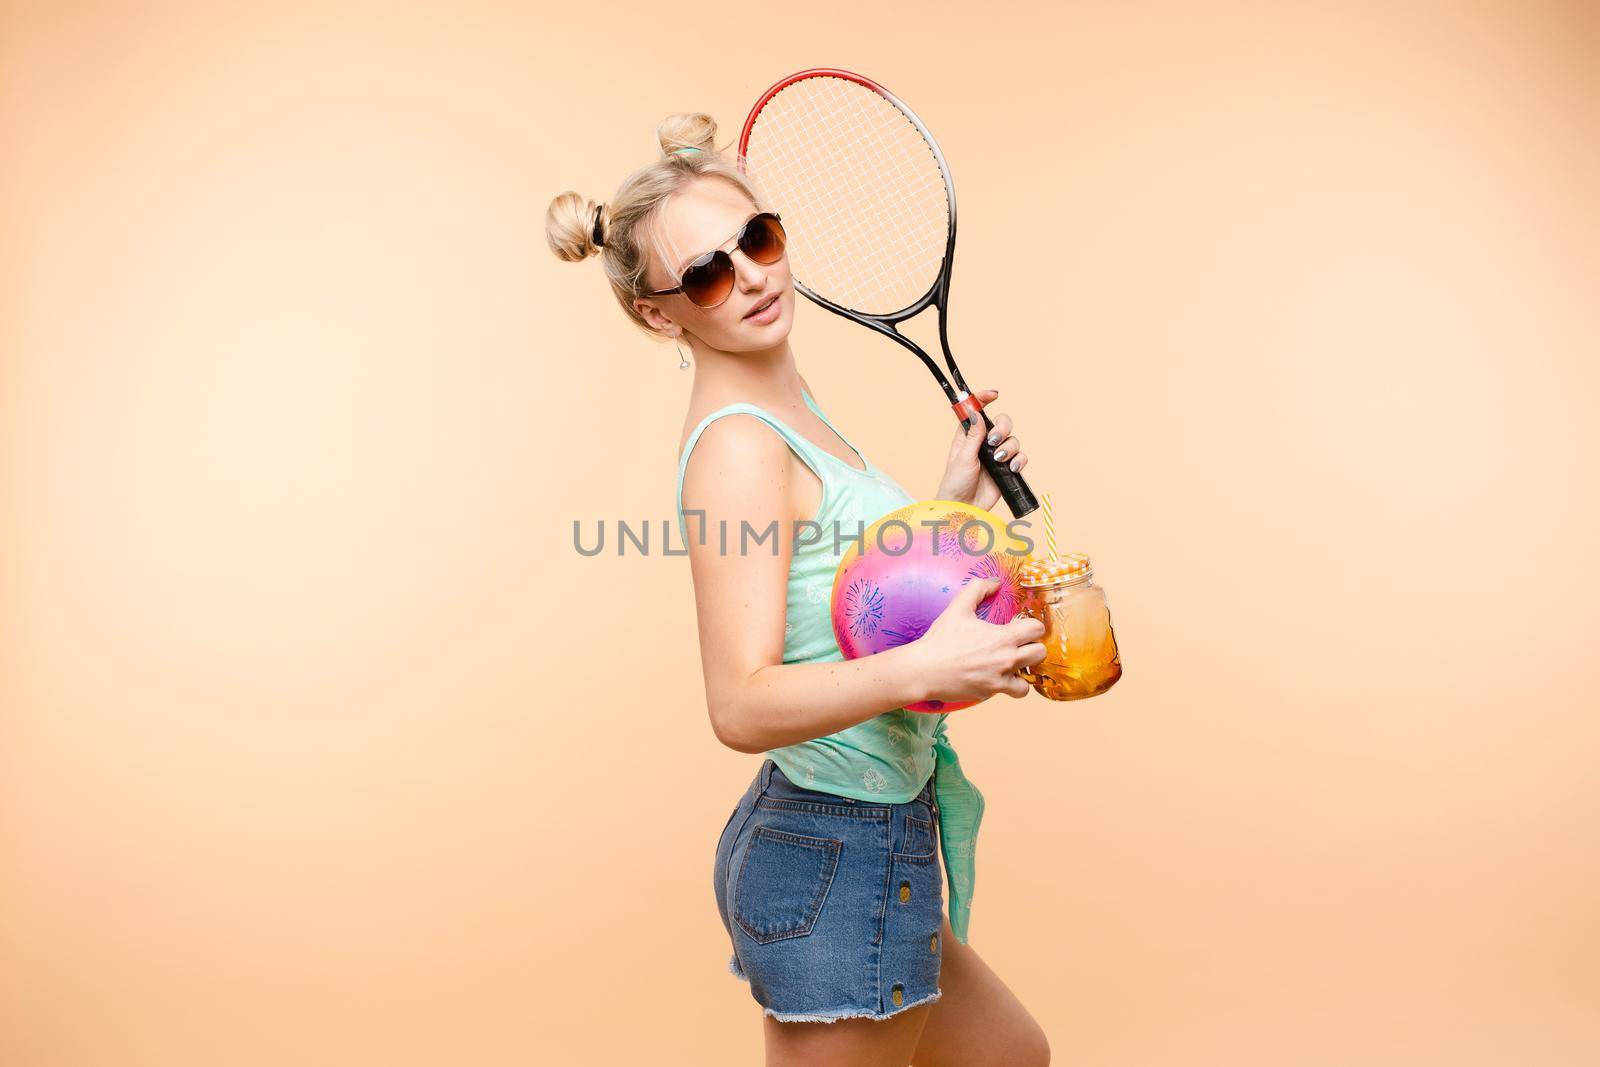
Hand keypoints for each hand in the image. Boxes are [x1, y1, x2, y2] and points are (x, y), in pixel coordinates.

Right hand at [906, 578, 1046, 703]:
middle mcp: (1006, 659)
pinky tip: (996, 678)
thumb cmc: (940, 640)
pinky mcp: (990, 693)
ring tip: (1011, 666)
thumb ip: (978, 589)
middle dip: (1032, 647)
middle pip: (1040, 653)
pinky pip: (1011, 691)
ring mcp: (999, 679)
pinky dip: (1008, 687)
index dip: (1031, 626)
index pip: (1037, 629)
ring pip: (1030, 679)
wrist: (924, 669)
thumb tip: (995, 582)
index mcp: (1002, 637)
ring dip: (1023, 672)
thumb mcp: (958, 608)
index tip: (1021, 628)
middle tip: (1019, 646)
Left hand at [933, 388, 1028, 511]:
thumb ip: (972, 435)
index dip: (984, 399)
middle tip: (994, 441)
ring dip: (1009, 447)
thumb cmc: (956, 483)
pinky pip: (1020, 457)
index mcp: (968, 435)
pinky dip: (1019, 460)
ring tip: (999, 460)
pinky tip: (1010, 468)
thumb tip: (976, 413)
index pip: (977, 411)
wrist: (965, 507)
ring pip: (1013, 440)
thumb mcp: (962, 457)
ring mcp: (997, 455)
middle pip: (1002, 423)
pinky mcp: (1007, 469)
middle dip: (1003, 428)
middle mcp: (984, 443)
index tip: (994, 394)